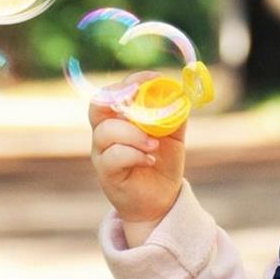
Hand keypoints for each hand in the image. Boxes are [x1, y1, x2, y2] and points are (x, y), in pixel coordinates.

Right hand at [89, 71, 186, 224]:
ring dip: (133, 133)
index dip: (130, 81)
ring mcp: (102, 153)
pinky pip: (113, 157)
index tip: (154, 78)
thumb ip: (175, 113)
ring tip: (154, 144)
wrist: (160, 199)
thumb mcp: (174, 135)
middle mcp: (105, 132)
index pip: (113, 92)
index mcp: (119, 118)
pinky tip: (149, 159)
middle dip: (119, 97)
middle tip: (140, 98)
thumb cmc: (162, 162)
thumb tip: (182, 91)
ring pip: (106, 132)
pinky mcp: (106, 173)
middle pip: (97, 106)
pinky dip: (134, 154)